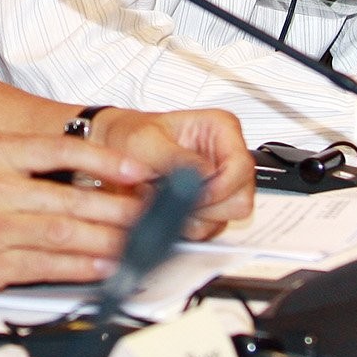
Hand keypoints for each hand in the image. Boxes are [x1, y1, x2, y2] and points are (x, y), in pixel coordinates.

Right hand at [0, 132, 155, 291]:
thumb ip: (20, 160)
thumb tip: (76, 166)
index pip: (57, 149)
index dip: (101, 158)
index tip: (134, 167)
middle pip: (71, 196)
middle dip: (118, 206)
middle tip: (149, 209)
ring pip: (65, 232)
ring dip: (107, 237)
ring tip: (137, 238)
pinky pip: (46, 265)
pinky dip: (80, 266)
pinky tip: (105, 264)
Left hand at [91, 107, 254, 235]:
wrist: (114, 149)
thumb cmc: (130, 135)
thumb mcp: (144, 140)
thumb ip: (174, 157)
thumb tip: (203, 175)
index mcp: (221, 128)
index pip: (241, 166)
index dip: (220, 187)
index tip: (193, 194)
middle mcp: (227, 155)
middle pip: (240, 198)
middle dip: (207, 206)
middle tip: (174, 199)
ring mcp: (222, 182)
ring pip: (229, 216)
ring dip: (196, 217)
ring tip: (165, 199)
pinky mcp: (212, 204)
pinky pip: (212, 228)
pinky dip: (189, 225)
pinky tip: (167, 208)